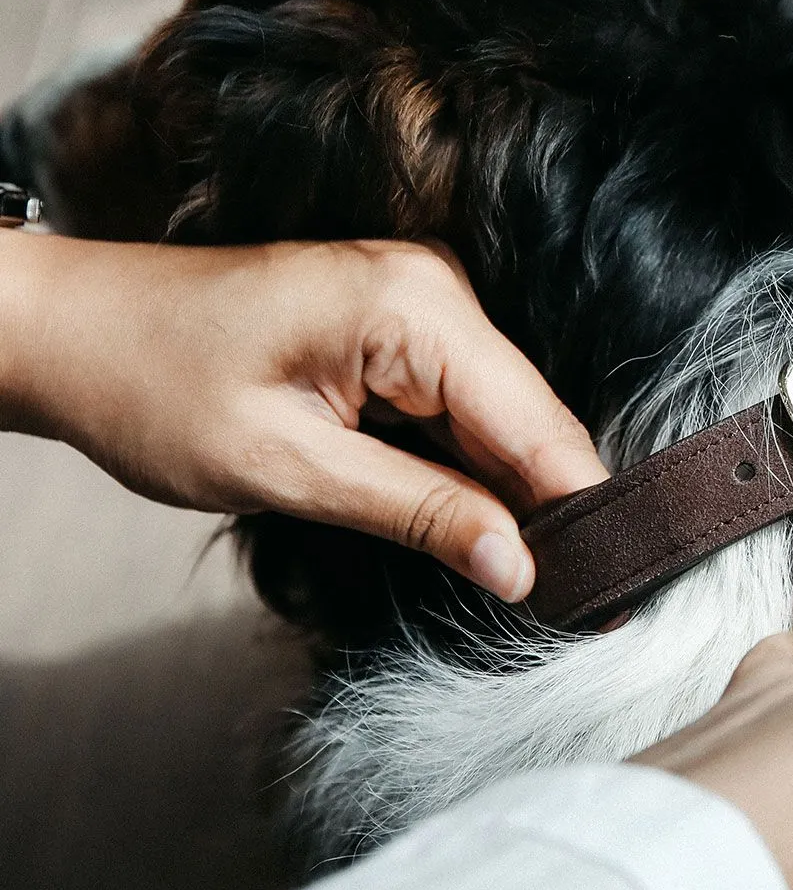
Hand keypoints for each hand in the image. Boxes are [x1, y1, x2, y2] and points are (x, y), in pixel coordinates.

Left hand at [0, 233, 606, 598]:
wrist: (78, 330)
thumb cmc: (154, 388)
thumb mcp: (288, 468)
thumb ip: (419, 511)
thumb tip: (521, 565)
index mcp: (413, 306)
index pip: (535, 421)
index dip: (582, 510)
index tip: (617, 593)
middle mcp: (435, 286)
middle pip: (531, 415)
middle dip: (557, 506)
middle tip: (590, 603)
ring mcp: (421, 297)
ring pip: (503, 411)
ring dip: (518, 489)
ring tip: (549, 576)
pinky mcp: (403, 321)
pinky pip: (464, 398)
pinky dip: (475, 460)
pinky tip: (485, 519)